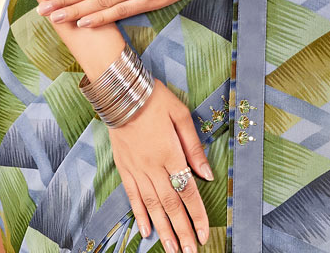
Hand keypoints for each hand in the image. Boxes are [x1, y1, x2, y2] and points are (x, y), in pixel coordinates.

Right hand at [109, 78, 211, 252]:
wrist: (122, 92)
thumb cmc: (155, 99)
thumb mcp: (181, 114)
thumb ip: (194, 146)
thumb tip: (207, 174)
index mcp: (170, 153)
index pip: (187, 191)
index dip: (197, 215)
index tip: (204, 233)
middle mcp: (153, 167)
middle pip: (171, 205)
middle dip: (182, 231)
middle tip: (190, 252)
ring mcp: (137, 169)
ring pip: (152, 206)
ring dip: (163, 230)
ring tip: (172, 250)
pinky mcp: (124, 168)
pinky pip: (132, 196)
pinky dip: (139, 214)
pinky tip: (145, 230)